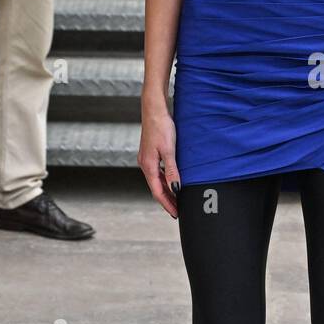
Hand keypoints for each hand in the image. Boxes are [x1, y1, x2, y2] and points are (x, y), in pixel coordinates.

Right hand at [139, 102, 179, 216]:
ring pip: (157, 180)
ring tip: (177, 199)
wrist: (154, 110)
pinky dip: (165, 180)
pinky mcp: (150, 153)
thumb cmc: (161, 127)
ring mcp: (147, 159)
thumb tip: (176, 189)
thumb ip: (172, 171)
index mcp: (148, 166)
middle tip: (178, 210)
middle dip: (167, 200)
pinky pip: (158, 172)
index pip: (158, 192)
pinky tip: (172, 181)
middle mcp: (145, 164)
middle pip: (156, 188)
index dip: (167, 204)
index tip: (176, 214)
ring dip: (166, 191)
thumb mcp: (169, 151)